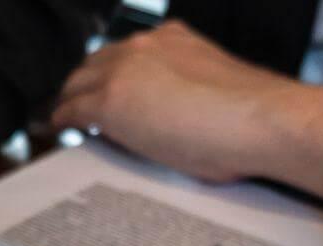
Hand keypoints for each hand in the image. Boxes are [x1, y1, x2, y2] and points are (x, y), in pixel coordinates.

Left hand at [52, 21, 322, 199]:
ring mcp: (124, 69)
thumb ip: (186, 90)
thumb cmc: (251, 118)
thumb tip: (179, 116)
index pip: (128, 53)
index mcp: (173, 39)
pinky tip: (62, 130)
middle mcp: (145, 45)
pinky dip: (63, 119)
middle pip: (96, 62)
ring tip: (70, 121)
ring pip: (79, 81)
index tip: (111, 89)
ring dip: (74, 100)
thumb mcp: (213, 88)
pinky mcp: (110, 101)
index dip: (114, 74)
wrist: (260, 121)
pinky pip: (72, 109)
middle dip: (88, 83)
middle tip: (82, 106)